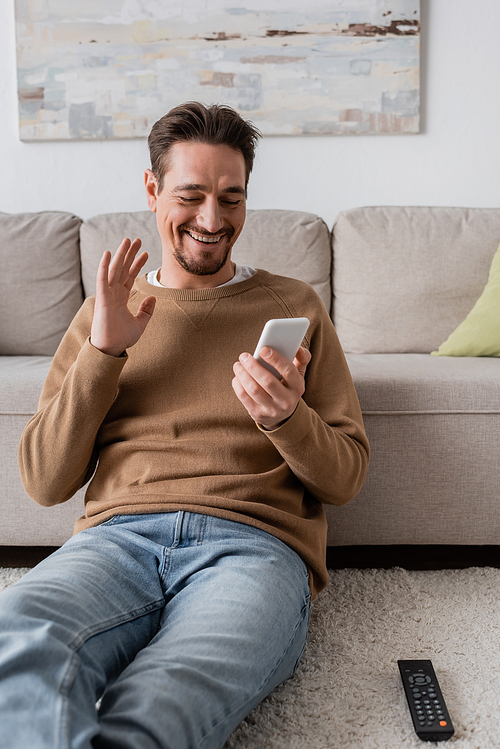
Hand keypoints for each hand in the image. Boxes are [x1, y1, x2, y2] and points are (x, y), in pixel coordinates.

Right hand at [90, 238, 155, 356]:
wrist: (111, 349)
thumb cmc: (122, 338)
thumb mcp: (140, 323)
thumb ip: (146, 310)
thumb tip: (153, 297)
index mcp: (121, 298)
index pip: (130, 276)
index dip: (137, 264)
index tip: (146, 253)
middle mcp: (113, 293)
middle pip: (123, 268)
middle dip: (130, 254)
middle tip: (137, 240)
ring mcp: (107, 295)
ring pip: (114, 269)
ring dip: (120, 254)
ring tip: (127, 241)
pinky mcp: (102, 299)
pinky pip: (102, 279)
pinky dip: (104, 266)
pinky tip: (108, 253)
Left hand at [232, 346, 310, 429]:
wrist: (282, 416)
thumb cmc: (287, 388)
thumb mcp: (298, 375)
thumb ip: (301, 359)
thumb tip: (298, 348)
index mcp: (297, 387)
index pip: (288, 371)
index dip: (275, 359)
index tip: (263, 349)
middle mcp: (286, 400)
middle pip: (268, 381)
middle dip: (253, 366)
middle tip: (244, 356)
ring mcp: (272, 409)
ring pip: (254, 390)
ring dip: (243, 374)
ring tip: (238, 365)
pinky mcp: (258, 414)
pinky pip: (244, 397)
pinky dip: (238, 385)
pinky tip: (237, 377)